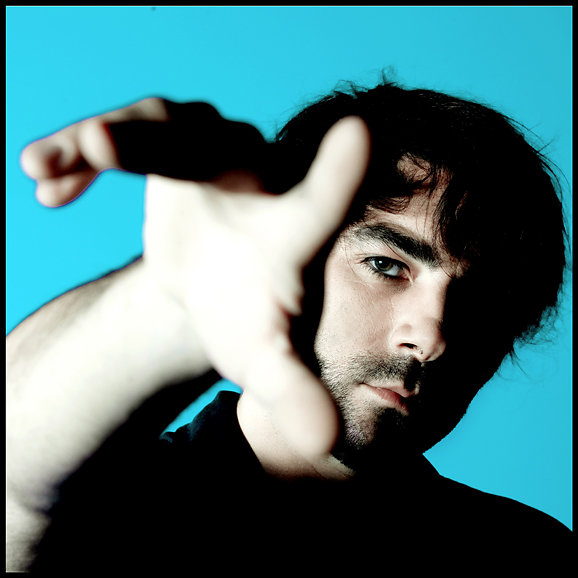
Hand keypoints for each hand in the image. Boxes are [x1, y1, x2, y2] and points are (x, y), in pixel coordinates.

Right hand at [20, 99, 370, 459]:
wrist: (221, 287)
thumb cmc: (247, 320)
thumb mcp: (264, 359)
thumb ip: (292, 392)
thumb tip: (322, 444)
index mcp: (295, 228)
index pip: (323, 199)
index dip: (340, 170)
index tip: (358, 133)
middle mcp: (256, 174)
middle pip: (215, 147)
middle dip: (154, 144)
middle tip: (100, 143)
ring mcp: (209, 151)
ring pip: (159, 124)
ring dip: (105, 139)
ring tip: (44, 166)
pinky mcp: (168, 144)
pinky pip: (122, 134)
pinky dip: (79, 156)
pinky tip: (48, 189)